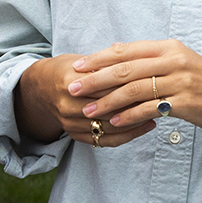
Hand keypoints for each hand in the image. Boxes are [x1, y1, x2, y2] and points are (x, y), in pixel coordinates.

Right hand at [17, 53, 154, 149]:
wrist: (40, 88)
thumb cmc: (68, 70)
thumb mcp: (84, 61)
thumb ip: (108, 64)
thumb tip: (141, 64)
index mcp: (70, 82)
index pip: (106, 85)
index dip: (131, 83)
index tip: (153, 79)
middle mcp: (67, 105)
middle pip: (109, 108)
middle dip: (136, 104)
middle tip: (160, 97)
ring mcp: (69, 123)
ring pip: (109, 127)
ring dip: (135, 122)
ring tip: (157, 112)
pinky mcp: (74, 135)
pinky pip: (104, 141)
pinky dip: (127, 135)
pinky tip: (145, 126)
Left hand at [67, 39, 201, 137]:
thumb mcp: (181, 63)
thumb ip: (152, 59)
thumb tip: (117, 53)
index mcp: (169, 47)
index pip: (126, 50)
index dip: (99, 58)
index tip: (76, 67)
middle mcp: (174, 59)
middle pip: (125, 68)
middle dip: (95, 80)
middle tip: (72, 89)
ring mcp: (181, 80)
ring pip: (134, 89)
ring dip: (107, 102)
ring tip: (88, 112)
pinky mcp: (187, 102)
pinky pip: (150, 108)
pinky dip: (129, 116)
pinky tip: (114, 123)